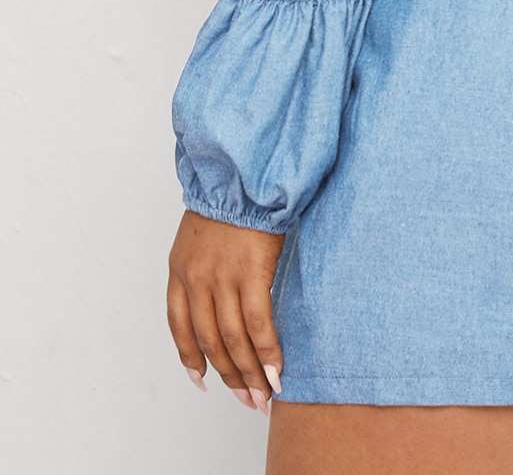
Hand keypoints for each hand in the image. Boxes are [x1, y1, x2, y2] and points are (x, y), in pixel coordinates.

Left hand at [166, 210, 284, 413]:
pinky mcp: (252, 273)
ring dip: (249, 373)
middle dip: (229, 375)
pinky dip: (266, 352)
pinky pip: (258, 324)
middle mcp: (197, 280)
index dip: (191, 358)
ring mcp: (223, 278)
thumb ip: (203, 264)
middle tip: (245, 399)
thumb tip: (220, 293)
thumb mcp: (200, 231)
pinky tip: (275, 370)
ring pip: (233, 340)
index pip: (179, 328)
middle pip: (209, 341)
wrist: (244, 170)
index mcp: (179, 270)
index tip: (204, 380)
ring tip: (262, 395)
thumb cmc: (230, 193)